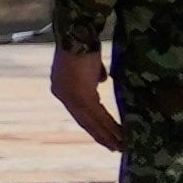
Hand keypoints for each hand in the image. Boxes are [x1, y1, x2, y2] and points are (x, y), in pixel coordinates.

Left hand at [48, 35, 125, 152]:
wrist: (78, 34)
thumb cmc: (84, 44)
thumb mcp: (88, 64)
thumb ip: (93, 75)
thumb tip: (101, 81)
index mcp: (61, 89)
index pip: (78, 112)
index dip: (91, 125)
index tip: (103, 137)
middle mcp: (63, 96)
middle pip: (84, 121)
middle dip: (100, 136)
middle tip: (114, 148)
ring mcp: (71, 97)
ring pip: (92, 122)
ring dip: (107, 135)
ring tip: (121, 146)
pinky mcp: (82, 96)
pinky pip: (97, 115)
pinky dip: (109, 126)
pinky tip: (120, 134)